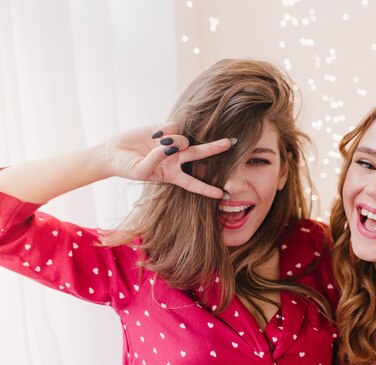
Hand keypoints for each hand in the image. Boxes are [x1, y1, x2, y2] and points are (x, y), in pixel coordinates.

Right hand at [103, 122, 232, 198]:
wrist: (113, 153)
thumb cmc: (127, 167)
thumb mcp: (141, 171)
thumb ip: (156, 161)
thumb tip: (169, 146)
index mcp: (172, 175)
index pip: (193, 183)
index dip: (207, 189)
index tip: (223, 195)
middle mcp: (176, 159)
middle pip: (199, 154)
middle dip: (214, 148)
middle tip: (230, 143)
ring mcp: (172, 143)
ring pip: (184, 139)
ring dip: (174, 140)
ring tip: (158, 142)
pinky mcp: (165, 129)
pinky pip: (173, 126)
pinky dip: (165, 129)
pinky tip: (155, 134)